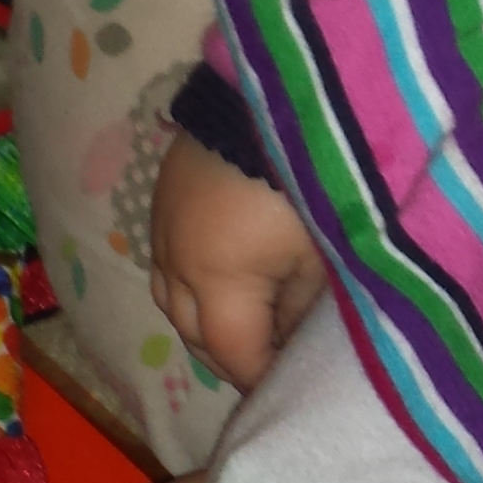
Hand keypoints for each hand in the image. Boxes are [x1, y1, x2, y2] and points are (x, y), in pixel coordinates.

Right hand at [148, 128, 326, 389]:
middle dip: (231, 358)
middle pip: (195, 335)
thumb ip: (303, 309)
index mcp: (217, 281)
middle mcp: (177, 263)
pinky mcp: (163, 196)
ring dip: (205, 324)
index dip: (261, 378)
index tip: (288, 391)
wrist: (268, 92)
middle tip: (269, 366)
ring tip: (246, 329)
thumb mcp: (320, 252)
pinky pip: (167, 262)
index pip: (235, 353)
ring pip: (172, 302)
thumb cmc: (304, 178)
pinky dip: (192, 286)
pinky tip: (225, 282)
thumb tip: (289, 344)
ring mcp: (164, 228)